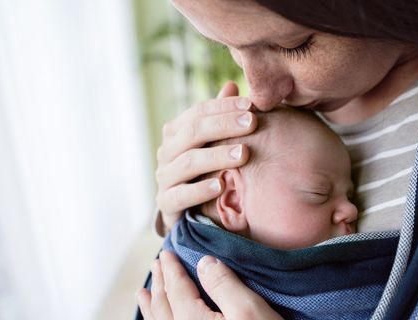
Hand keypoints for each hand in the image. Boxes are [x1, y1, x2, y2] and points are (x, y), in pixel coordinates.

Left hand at [136, 251, 282, 319]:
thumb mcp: (248, 311)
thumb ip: (224, 285)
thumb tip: (204, 263)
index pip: (176, 289)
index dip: (172, 270)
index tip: (166, 254)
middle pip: (163, 306)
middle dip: (159, 284)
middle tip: (155, 265)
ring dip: (151, 306)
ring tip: (143, 294)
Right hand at [155, 82, 256, 233]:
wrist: (188, 212)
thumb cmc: (206, 170)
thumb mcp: (214, 143)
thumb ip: (220, 117)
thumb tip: (231, 85)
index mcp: (177, 132)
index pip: (199, 112)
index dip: (224, 106)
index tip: (251, 105)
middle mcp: (167, 151)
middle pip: (193, 132)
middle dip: (224, 125)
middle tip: (252, 123)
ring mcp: (164, 177)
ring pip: (188, 162)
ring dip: (217, 156)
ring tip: (243, 154)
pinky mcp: (166, 204)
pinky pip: (181, 195)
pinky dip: (200, 190)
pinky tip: (221, 186)